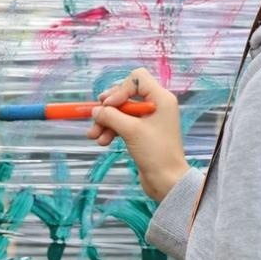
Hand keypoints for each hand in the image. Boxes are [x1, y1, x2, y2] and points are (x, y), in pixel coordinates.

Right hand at [87, 67, 189, 202]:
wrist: (167, 181)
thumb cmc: (156, 153)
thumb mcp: (130, 130)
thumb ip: (110, 116)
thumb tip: (95, 110)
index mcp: (160, 99)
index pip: (136, 78)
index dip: (119, 89)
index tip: (109, 105)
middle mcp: (156, 105)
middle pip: (124, 95)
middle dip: (107, 108)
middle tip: (95, 118)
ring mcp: (149, 119)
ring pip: (120, 111)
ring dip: (105, 122)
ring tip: (94, 136)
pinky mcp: (143, 132)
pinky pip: (122, 124)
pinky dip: (111, 130)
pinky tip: (102, 142)